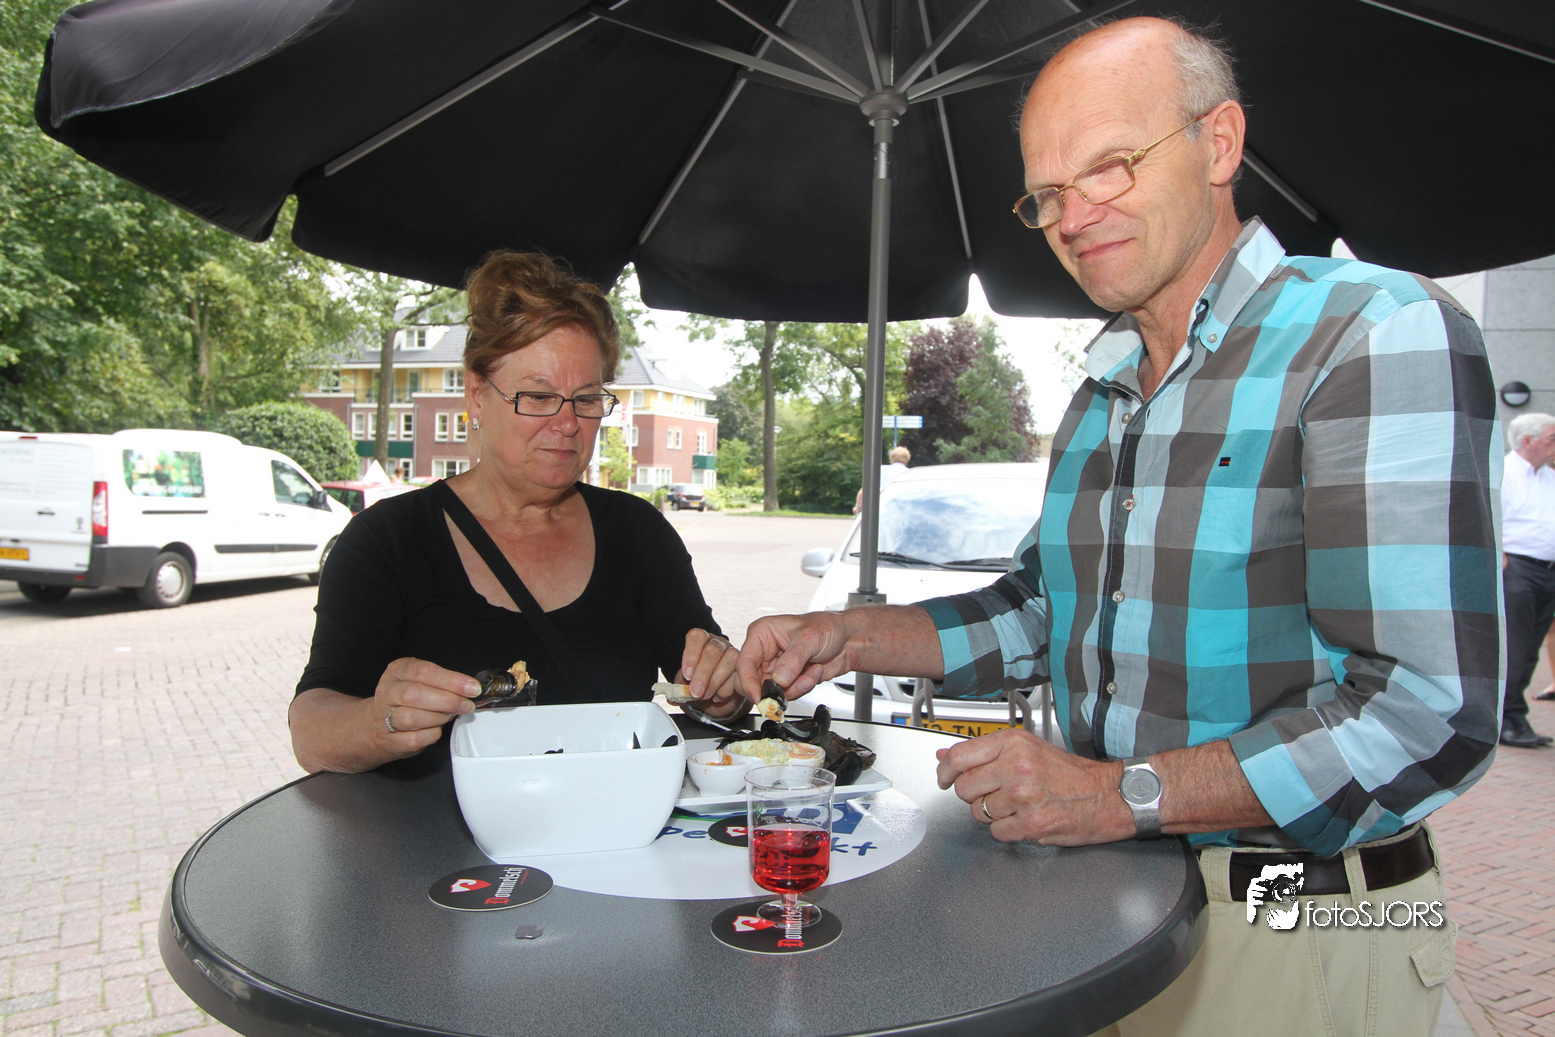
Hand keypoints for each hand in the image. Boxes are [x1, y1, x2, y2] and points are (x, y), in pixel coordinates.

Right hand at [373, 657, 479, 756]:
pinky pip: (415, 739)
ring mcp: (384, 717)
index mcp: (398, 671)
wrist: (379, 726)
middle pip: (415, 695)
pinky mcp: (390, 739)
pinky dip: (431, 734)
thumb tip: (469, 689)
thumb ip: (443, 683)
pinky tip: (436, 729)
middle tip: (466, 705)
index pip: (424, 672)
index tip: (472, 688)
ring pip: (412, 718)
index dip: (451, 680)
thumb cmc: (407, 701)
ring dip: (438, 718)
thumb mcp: (422, 682)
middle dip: (447, 701)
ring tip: (449, 716)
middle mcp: (388, 691)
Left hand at [678, 629, 743, 716]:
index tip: (687, 675)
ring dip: (715, 682)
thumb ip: (678, 689)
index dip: (691, 655)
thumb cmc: (697, 685)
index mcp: (700, 641)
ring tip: (706, 696)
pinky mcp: (744, 669)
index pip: (696, 637)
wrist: (713, 698)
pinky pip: (739, 675)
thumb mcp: (684, 686)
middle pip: (713, 650)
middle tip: (695, 691)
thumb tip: (673, 696)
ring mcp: (733, 654)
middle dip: (703, 674)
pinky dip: (726, 690)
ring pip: (729, 660)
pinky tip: (717, 696)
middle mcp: (717, 644)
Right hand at [735, 612, 853, 702]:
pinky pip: (786, 695)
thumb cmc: (827, 627)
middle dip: (774, 688)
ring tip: (810, 672)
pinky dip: (801, 688)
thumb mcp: (809, 639)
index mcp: (762, 634)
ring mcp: (774, 668)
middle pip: (753, 682)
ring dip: (793, 688)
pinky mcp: (786, 680)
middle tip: (789, 689)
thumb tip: (779, 679)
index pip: (745, 662)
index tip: (759, 696)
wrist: (846, 640)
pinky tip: (812, 673)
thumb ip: (793, 660)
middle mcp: (764, 652)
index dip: (748, 682)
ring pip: (771, 692)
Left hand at [934, 728, 1133, 845]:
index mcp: (1013, 744)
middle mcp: (1016, 767)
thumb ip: (984, 752)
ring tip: (1016, 805)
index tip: (944, 778)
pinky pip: (997, 832)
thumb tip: (945, 754)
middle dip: (973, 796)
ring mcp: (1024, 796)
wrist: (1106, 795)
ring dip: (992, 814)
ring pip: (979, 812)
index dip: (945, 771)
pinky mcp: (1032, 823)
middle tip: (991, 794)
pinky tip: (1024, 819)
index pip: (959, 757)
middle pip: (964, 788)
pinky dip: (1007, 830)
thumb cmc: (1069, 773)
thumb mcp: (1026, 749)